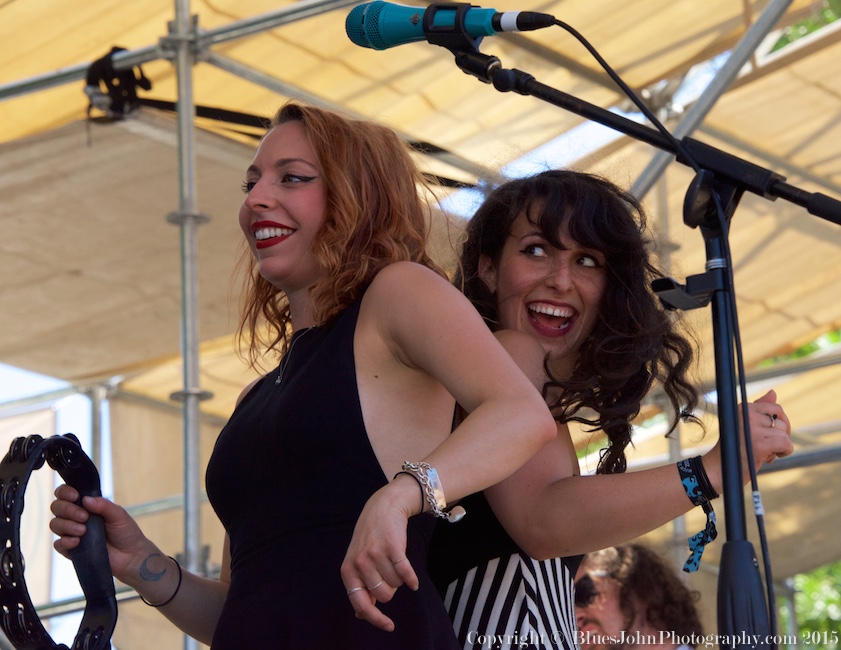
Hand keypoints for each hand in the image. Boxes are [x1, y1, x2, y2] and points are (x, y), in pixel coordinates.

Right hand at [50, 484, 152, 584]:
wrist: (131, 556)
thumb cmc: (126, 532)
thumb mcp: (118, 515)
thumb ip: (103, 505)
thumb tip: (85, 499)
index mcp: (86, 506)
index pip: (65, 494)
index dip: (64, 492)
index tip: (75, 496)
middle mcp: (75, 518)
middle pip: (57, 507)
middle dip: (67, 509)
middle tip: (84, 517)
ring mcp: (72, 534)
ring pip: (55, 524)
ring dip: (66, 525)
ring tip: (83, 531)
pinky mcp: (71, 550)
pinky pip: (57, 544)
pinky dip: (64, 542)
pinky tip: (77, 542)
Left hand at [340, 476, 420, 631]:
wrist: (383, 507)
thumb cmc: (370, 538)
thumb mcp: (357, 561)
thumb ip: (360, 587)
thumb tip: (361, 615)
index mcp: (348, 571)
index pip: (361, 604)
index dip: (376, 619)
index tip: (390, 627)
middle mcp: (360, 563)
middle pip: (384, 596)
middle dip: (391, 589)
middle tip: (388, 572)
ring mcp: (376, 554)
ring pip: (396, 585)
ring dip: (400, 578)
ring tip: (394, 562)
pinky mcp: (393, 546)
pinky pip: (405, 573)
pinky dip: (412, 579)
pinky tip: (414, 581)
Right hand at [702, 389, 793, 491]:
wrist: (719, 469)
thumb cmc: (734, 448)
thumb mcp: (746, 425)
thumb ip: (760, 409)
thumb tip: (773, 392)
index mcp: (743, 408)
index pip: (775, 407)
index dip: (779, 422)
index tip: (770, 434)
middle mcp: (747, 415)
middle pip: (782, 421)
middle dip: (781, 435)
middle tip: (767, 446)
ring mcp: (753, 429)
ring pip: (784, 434)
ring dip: (780, 446)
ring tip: (765, 453)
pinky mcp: (760, 444)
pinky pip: (786, 443)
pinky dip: (784, 452)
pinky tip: (771, 458)